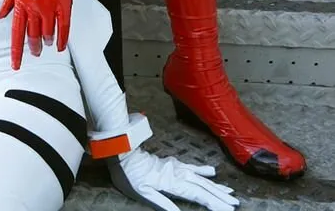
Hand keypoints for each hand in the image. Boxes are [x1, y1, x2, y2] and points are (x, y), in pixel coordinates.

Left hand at [0, 0, 77, 68]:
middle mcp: (34, 3)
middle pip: (32, 35)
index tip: (15, 64)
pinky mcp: (65, 2)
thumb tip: (1, 16)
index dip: (16, 50)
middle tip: (35, 53)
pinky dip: (63, 39)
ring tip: (47, 43)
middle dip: (33, 47)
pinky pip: (65, 27)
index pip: (16, 31)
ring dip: (47, 41)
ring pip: (48, 33)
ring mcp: (50, 3)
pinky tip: (61, 45)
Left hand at [112, 148, 238, 210]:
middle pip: (203, 186)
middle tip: (235, 204)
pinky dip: (203, 170)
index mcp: (173, 183)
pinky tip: (212, 172)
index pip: (198, 195)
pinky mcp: (172, 163)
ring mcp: (176, 167)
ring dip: (215, 186)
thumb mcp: (143, 193)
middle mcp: (178, 174)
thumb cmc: (130, 175)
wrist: (123, 152)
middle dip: (219, 196)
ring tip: (229, 192)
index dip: (213, 203)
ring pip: (200, 178)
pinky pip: (192, 167)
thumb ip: (163, 204)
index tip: (228, 209)